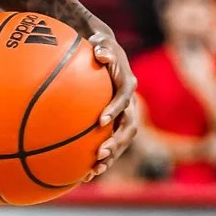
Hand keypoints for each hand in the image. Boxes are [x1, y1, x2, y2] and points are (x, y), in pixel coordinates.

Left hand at [82, 27, 139, 182]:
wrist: (105, 53)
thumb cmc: (99, 46)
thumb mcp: (101, 41)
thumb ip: (102, 46)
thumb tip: (100, 50)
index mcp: (127, 84)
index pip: (125, 98)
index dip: (115, 110)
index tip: (101, 121)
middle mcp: (130, 103)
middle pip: (128, 127)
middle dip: (116, 142)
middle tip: (99, 153)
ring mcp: (125, 116)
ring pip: (122, 141)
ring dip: (111, 156)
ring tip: (95, 169)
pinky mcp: (116, 125)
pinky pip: (112, 144)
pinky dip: (102, 159)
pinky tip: (86, 174)